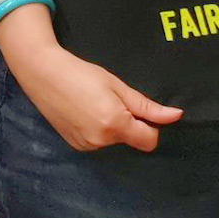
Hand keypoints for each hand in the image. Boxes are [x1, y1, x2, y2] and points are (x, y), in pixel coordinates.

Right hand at [3, 34, 183, 152]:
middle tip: (109, 100)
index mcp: (115, 124)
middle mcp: (101, 141)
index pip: (150, 140)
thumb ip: (146, 106)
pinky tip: (82, 112)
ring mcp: (86, 145)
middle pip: (131, 140)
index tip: (137, 109)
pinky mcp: (75, 145)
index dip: (150, 125)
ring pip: (114, 141)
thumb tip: (176, 116)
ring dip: (111, 128)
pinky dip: (97, 130)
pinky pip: (98, 142)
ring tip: (92, 104)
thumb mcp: (116, 85)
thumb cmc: (81, 73)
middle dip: (128, 124)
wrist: (42, 72)